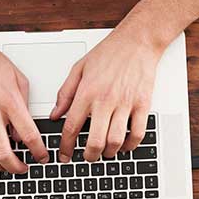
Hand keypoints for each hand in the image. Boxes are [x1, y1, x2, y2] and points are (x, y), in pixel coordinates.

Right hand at [0, 33, 48, 173]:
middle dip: (16, 167)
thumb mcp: (19, 80)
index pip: (29, 135)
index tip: (42, 158)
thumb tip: (21, 134)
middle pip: (4, 152)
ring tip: (3, 165)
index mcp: (10, 101)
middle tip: (22, 169)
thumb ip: (25, 107)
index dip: (38, 151)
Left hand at [51, 23, 164, 162]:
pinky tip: (125, 145)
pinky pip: (137, 133)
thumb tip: (55, 114)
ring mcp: (125, 103)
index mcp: (87, 92)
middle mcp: (105, 99)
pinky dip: (130, 145)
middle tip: (86, 157)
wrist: (137, 41)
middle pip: (94, 140)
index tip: (64, 155)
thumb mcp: (78, 68)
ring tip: (105, 152)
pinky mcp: (142, 104)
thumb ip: (65, 93)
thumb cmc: (109, 52)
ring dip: (109, 152)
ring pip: (116, 140)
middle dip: (88, 156)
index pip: (71, 127)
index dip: (65, 146)